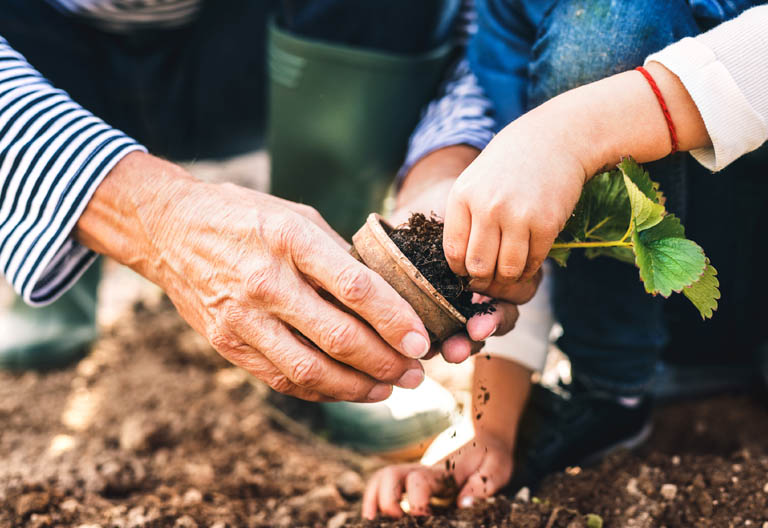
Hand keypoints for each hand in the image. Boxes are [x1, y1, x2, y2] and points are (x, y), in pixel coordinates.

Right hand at [78, 153, 432, 401]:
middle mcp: (265, 280)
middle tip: (414, 373)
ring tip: (387, 388)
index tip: (421, 341)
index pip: (355, 288)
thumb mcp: (297, 216)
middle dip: (386, 362)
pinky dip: (319, 390)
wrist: (169, 228)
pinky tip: (346, 388)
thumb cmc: (245, 216)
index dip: (394, 320)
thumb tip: (385, 298)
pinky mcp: (226, 342)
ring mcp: (241, 317)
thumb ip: (337, 257)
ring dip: (357, 387)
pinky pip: (280, 378)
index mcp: (291, 239)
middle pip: (338, 337)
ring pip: (310, 370)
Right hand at [362, 432, 513, 518]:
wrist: (485, 436)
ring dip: (373, 498)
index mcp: (443, 471)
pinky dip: (373, 498)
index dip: (417, 502)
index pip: (418, 481)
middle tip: (397, 520)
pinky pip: (384, 484)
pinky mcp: (412, 481)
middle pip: (390, 475)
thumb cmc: (491, 456)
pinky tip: (374, 516)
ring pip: (382, 477)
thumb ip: (482, 485)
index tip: (424, 518)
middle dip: (387, 500)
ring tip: (372, 521)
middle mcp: (422, 470)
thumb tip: (462, 504)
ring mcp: (414, 474)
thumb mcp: (497, 469)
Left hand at [443, 112, 585, 290]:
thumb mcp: (475, 181)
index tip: (468, 271)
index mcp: (463, 196)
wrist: (555, 138)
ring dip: (508, 279)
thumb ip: (464, 217)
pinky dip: (530, 269)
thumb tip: (460, 266)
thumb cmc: (510, 164)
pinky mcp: (546, 223)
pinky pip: (533, 262)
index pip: (454, 252)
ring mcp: (518, 216)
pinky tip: (527, 262)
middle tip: (489, 279)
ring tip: (508, 272)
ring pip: (507, 270)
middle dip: (483, 280)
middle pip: (478, 267)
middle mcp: (487, 206)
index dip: (460, 270)